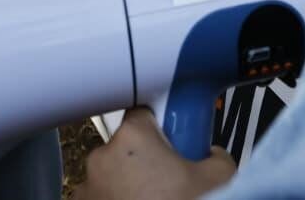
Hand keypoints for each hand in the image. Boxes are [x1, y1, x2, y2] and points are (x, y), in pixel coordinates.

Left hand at [73, 109, 234, 199]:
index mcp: (132, 137)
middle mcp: (101, 156)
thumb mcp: (219, 178)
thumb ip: (216, 156)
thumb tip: (211, 155)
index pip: (143, 113)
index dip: (160, 127)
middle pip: (125, 147)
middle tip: (167, 181)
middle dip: (144, 161)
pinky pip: (99, 198)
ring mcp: (85, 187)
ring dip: (126, 185)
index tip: (171, 141)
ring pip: (110, 175)